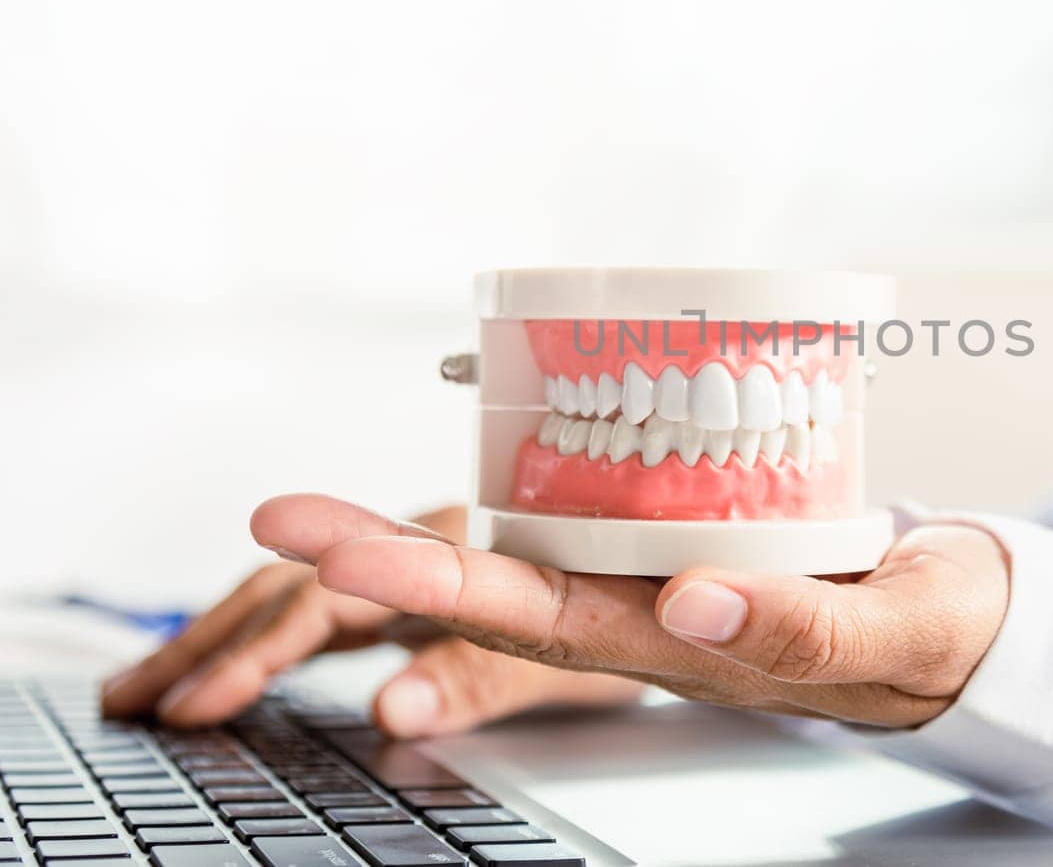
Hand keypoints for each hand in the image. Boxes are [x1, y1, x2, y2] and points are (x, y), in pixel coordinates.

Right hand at [101, 505, 641, 735]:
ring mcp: (437, 561)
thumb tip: (395, 709)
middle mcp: (457, 541)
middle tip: (146, 697)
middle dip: (227, 640)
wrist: (707, 590)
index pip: (393, 574)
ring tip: (148, 690)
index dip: (309, 609)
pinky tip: (229, 668)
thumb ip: (506, 681)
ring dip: (227, 639)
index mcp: (504, 549)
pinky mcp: (431, 586)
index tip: (232, 652)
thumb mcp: (598, 666)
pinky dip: (266, 640)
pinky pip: (333, 612)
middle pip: (322, 586)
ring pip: (314, 594)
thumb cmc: (666, 615)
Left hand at [252, 495, 1010, 727]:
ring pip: (525, 558)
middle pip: (504, 594)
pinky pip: (583, 515)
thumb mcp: (896, 631)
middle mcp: (653, 617)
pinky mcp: (683, 538)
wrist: (961, 622)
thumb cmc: (937, 632)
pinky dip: (510, 488)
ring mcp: (660, 581)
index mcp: (691, 647)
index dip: (450, 597)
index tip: (357, 568)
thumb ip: (803, 627)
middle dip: (389, 562)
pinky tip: (459, 458)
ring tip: (317, 508)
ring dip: (419, 537)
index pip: (552, 626)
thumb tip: (691, 597)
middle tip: (283, 517)